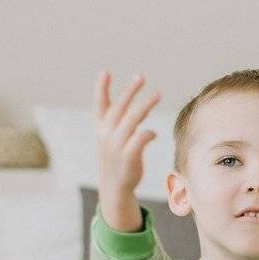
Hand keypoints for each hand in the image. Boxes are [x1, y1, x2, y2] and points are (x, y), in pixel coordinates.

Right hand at [95, 71, 161, 232]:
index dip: (101, 88)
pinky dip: (149, 133)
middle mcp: (106, 135)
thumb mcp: (113, 139)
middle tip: (140, 77)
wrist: (114, 187)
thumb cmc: (116, 159)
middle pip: (119, 108)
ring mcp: (116, 145)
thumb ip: (124, 122)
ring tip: (158, 94)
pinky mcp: (128, 156)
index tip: (104, 71)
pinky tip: (153, 134)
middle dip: (130, 91)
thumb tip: (141, 106)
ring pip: (133, 119)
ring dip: (146, 105)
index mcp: (100, 129)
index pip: (99, 105)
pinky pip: (141, 137)